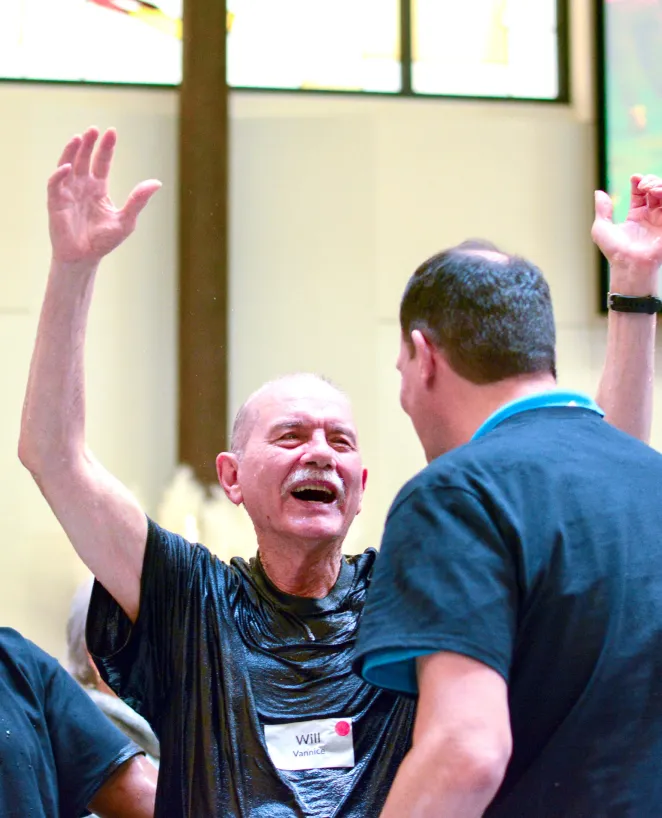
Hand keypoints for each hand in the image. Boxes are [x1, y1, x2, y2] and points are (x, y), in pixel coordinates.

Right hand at [47, 127, 160, 264]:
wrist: (85, 258)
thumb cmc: (103, 241)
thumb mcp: (126, 220)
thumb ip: (138, 200)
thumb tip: (157, 182)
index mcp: (98, 188)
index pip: (102, 162)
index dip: (106, 148)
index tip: (111, 132)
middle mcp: (82, 186)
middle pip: (84, 158)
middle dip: (89, 144)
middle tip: (94, 129)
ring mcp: (68, 192)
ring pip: (67, 165)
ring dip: (72, 151)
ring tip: (79, 137)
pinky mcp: (56, 203)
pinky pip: (55, 184)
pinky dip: (60, 174)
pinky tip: (68, 167)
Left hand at [592, 175, 661, 283]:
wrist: (628, 264)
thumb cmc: (614, 251)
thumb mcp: (601, 228)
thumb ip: (602, 210)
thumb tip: (598, 192)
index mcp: (635, 217)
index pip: (640, 193)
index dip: (639, 182)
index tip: (634, 178)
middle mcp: (649, 217)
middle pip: (655, 190)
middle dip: (650, 181)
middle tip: (642, 184)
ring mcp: (660, 220)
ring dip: (659, 185)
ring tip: (649, 187)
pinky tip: (656, 193)